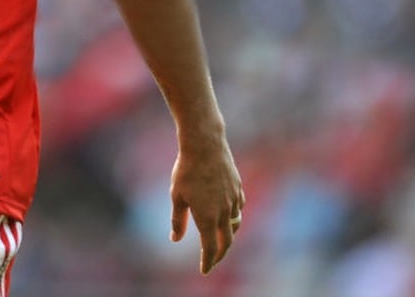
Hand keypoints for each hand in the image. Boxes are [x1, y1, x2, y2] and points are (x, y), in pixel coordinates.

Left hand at [169, 135, 244, 273]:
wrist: (205, 145)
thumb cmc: (186, 170)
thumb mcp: (177, 196)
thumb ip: (178, 220)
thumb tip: (175, 240)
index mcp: (208, 218)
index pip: (210, 248)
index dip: (208, 261)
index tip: (204, 270)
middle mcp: (224, 212)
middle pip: (226, 241)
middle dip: (220, 254)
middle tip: (213, 260)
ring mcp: (233, 200)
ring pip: (235, 225)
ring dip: (228, 235)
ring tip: (221, 239)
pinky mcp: (238, 188)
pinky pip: (239, 209)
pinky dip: (234, 217)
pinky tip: (229, 215)